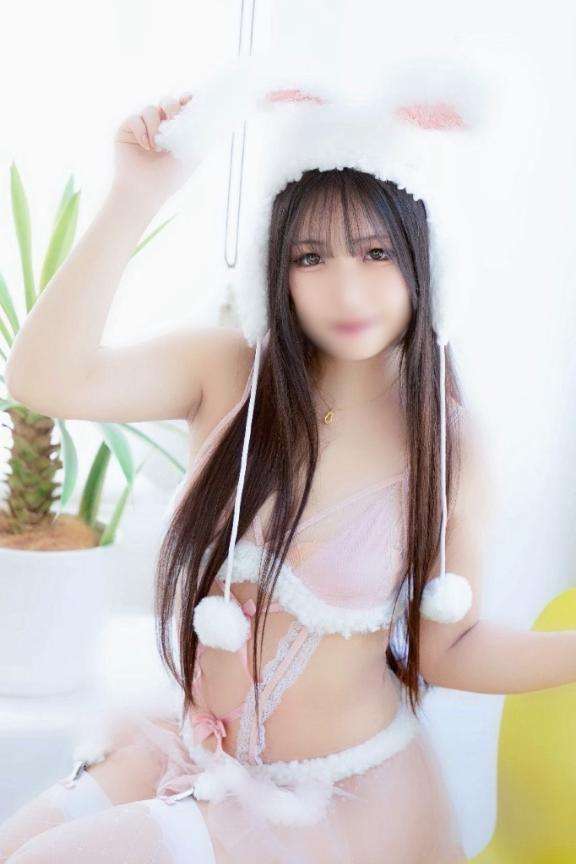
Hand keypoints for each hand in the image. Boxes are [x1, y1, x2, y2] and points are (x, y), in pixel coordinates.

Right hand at [111, 93, 194, 207]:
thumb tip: (210, 117)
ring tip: (156, 148)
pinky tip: (146, 147)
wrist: (145, 191)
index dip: (185, 100)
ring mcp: (142, 127)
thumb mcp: (191, 156)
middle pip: (166, 101)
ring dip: (155, 127)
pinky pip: (135, 119)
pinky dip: (141, 131)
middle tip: (172, 118)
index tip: (190, 100)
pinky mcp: (127, 130)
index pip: (181, 108)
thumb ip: (198, 136)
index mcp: (175, 131)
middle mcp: (159, 126)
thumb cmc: (169, 178)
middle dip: (171, 106)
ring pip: (150, 109)